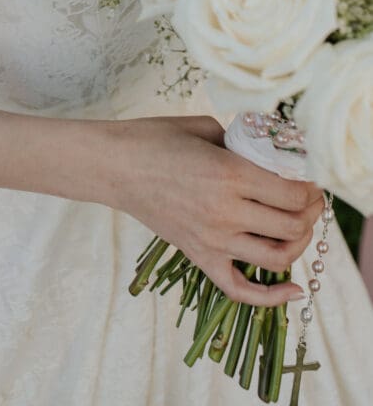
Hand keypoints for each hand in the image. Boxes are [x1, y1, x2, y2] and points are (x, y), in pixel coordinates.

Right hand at [106, 114, 322, 305]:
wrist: (114, 166)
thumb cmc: (155, 139)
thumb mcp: (206, 128)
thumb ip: (242, 142)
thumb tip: (268, 155)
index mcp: (231, 174)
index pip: (293, 193)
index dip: (311, 187)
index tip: (310, 179)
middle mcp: (226, 211)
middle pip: (292, 226)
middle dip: (310, 213)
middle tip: (309, 199)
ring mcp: (212, 239)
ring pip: (277, 257)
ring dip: (298, 243)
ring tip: (298, 227)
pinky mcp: (198, 256)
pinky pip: (240, 290)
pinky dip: (271, 297)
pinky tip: (293, 288)